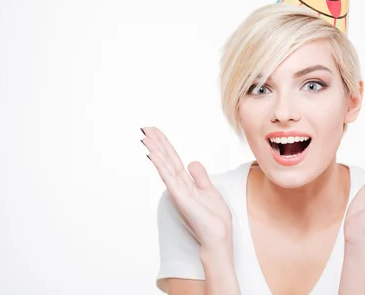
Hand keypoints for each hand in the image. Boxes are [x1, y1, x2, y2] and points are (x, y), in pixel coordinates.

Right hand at [141, 126, 233, 247]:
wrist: (219, 236)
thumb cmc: (214, 218)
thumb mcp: (209, 191)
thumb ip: (200, 176)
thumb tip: (191, 162)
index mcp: (187, 182)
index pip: (173, 159)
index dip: (165, 145)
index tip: (155, 132)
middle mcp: (180, 185)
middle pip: (167, 160)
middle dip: (157, 144)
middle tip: (146, 129)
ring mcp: (178, 191)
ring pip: (165, 167)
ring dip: (156, 152)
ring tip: (146, 138)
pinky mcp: (181, 198)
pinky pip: (169, 179)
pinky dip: (161, 166)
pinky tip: (154, 156)